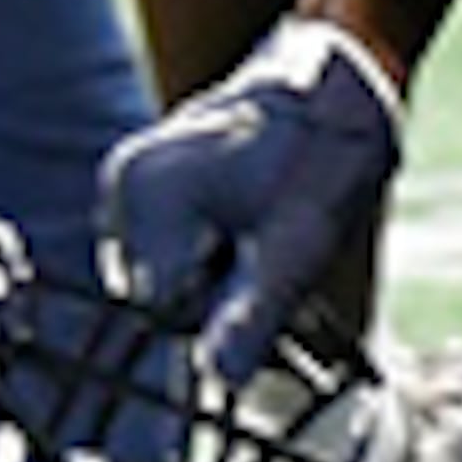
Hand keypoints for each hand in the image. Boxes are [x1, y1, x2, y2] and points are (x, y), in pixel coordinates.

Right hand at [97, 13, 402, 388]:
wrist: (339, 83)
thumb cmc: (324, 153)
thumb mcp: (298, 244)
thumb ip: (252, 315)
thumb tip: (218, 379)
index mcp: (147, 195)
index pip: (162, 310)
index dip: (221, 314)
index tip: (267, 277)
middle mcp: (122, 189)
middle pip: (158, 300)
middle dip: (216, 297)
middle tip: (272, 250)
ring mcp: (129, 188)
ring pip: (166, 283)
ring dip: (216, 280)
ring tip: (263, 229)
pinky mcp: (147, 193)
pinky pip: (170, 256)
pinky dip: (209, 259)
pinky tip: (246, 226)